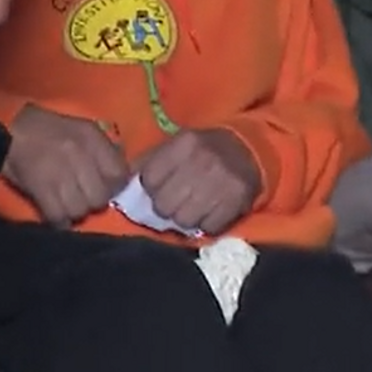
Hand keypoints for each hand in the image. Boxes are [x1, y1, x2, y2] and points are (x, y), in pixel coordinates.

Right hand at [2, 105, 128, 226]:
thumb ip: (100, 151)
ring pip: (79, 210)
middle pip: (99, 198)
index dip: (112, 186)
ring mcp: (59, 172)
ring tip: (64, 204)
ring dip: (73, 212)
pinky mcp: (39, 188)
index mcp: (90, 136)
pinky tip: (54, 213)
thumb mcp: (78, 129)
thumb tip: (119, 177)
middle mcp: (78, 153)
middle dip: (90, 201)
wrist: (5, 127)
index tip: (102, 187)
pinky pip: (58, 217)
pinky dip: (57, 220)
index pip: (118, 174)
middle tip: (80, 197)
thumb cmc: (44, 130)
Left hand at [135, 128, 260, 236]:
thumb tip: (123, 183)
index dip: (151, 187)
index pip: (150, 179)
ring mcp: (222, 183)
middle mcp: (203, 161)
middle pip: (165, 204)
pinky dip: (206, 225)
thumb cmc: (203, 150)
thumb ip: (150, 161)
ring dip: (185, 218)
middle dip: (165, 207)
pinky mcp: (237, 202)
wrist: (248, 152)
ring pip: (184, 219)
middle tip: (174, 202)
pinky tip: (209, 212)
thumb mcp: (177, 145)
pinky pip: (208, 228)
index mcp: (185, 143)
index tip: (159, 187)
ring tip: (191, 208)